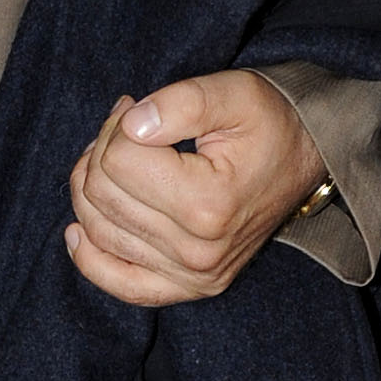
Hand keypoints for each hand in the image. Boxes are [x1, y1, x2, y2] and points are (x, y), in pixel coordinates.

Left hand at [66, 70, 325, 307]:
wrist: (303, 160)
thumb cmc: (268, 123)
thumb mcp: (234, 92)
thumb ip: (180, 101)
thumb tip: (130, 124)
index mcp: (210, 205)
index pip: (118, 159)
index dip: (119, 124)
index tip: (138, 109)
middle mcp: (199, 252)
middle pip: (101, 193)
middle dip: (103, 149)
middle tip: (127, 127)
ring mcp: (192, 277)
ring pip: (98, 228)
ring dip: (93, 186)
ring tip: (121, 158)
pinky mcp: (186, 288)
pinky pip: (117, 283)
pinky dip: (89, 257)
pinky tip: (78, 229)